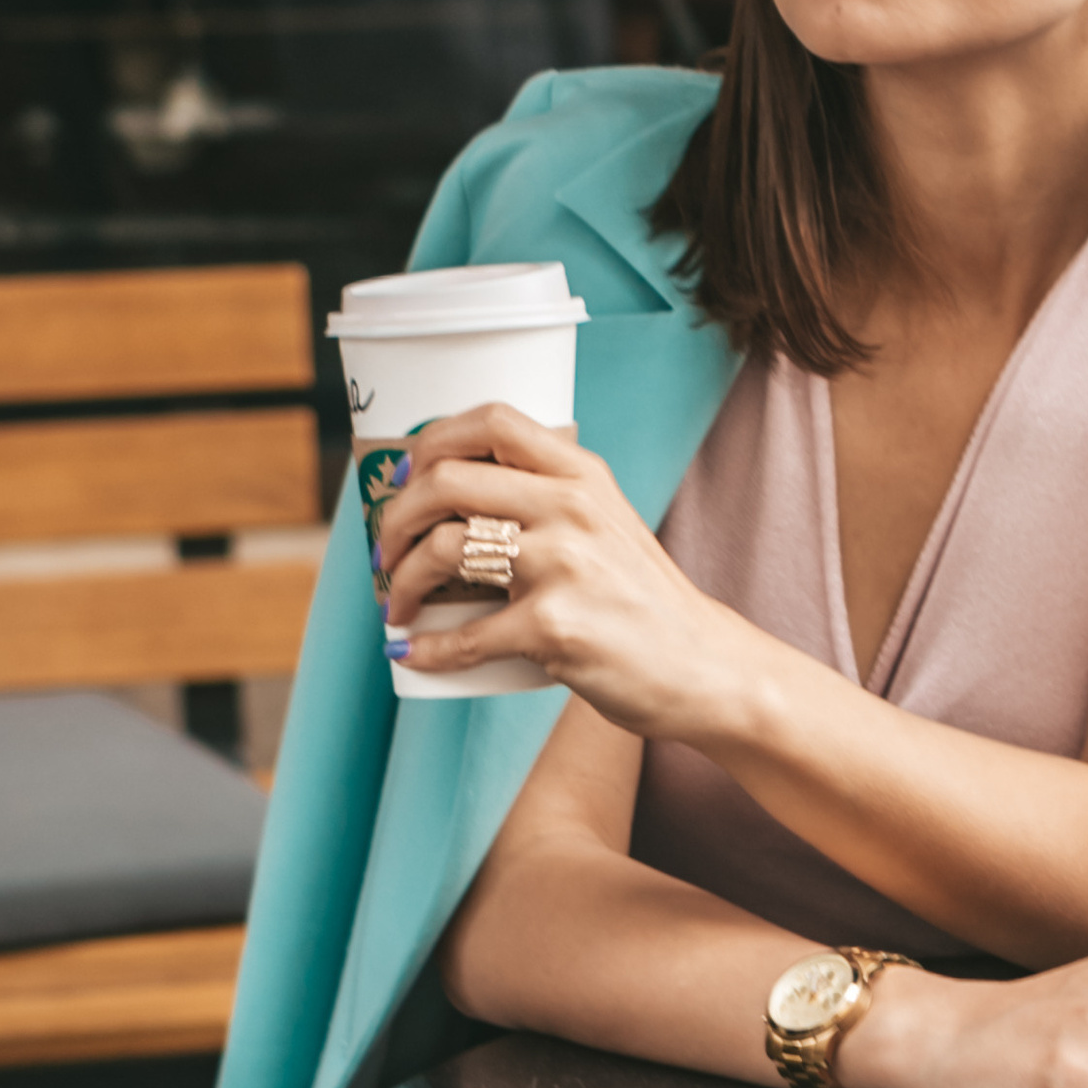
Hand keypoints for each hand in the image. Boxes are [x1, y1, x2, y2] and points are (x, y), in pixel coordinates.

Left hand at [372, 404, 748, 738]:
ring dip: (401, 582)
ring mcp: (563, 565)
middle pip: (447, 481)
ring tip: (397, 605)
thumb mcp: (607, 523)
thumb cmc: (642, 599)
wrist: (701, 665)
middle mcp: (572, 507)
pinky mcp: (554, 627)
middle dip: (396, 517)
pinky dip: (426, 649)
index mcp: (582, 474)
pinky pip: (464, 635)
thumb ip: (548, 500)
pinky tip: (412, 655)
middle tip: (386, 551)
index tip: (407, 476)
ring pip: (445, 549)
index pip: (491, 422)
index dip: (431, 441)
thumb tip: (450, 501)